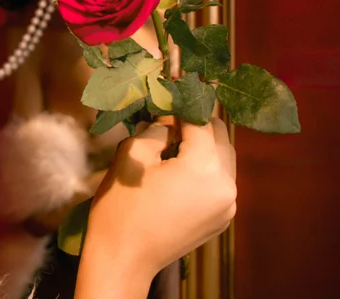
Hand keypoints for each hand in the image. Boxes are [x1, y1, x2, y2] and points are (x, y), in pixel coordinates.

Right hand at [84, 117, 236, 279]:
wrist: (123, 258)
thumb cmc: (121, 207)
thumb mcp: (132, 157)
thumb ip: (156, 130)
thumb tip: (168, 118)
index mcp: (205, 168)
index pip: (201, 121)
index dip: (183, 103)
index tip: (169, 89)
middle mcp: (226, 186)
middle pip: (220, 137)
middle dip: (195, 124)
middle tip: (166, 117)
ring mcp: (227, 206)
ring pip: (222, 159)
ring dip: (201, 145)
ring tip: (170, 144)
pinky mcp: (221, 219)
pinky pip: (218, 181)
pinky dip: (203, 168)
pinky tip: (176, 169)